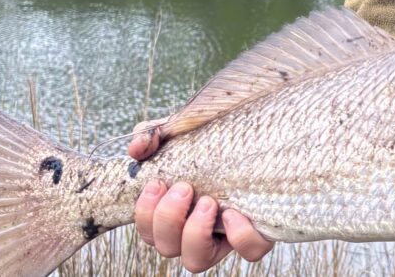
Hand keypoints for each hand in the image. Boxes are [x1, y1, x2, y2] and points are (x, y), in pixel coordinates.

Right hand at [129, 120, 273, 271]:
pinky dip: (239, 237)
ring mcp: (225, 238)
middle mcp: (195, 232)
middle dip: (168, 218)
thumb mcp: (180, 132)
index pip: (148, 231)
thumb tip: (137, 148)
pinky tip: (234, 213)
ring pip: (196, 262)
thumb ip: (153, 135)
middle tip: (184, 188)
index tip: (157, 182)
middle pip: (166, 249)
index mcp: (175, 213)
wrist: (258, 140)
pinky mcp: (257, 234)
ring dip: (194, 233)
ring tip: (208, 202)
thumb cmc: (212, 143)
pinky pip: (249, 251)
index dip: (145, 213)